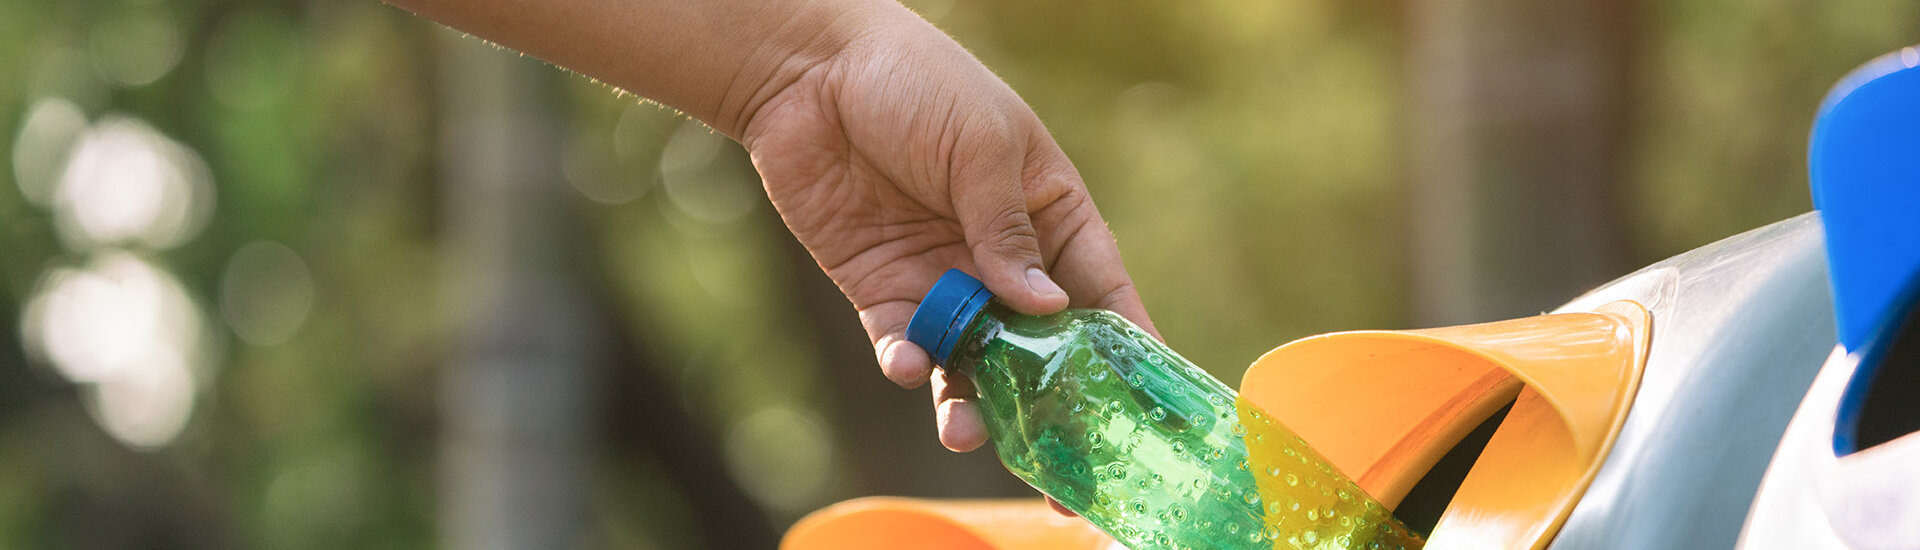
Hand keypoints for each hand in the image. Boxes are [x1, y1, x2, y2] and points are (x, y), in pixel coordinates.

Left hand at [739, 7, 1157, 454]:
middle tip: (1064, 483)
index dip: (1125, 355)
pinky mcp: (884, 291)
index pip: (1101, 295)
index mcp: (1052, 215)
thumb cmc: (917, 84)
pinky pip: (908, 345)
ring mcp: (944, 279)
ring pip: (973, 364)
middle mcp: (1003, 259)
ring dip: (973, 405)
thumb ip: (1008, 231)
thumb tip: (1046, 308)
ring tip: (964, 432)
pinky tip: (908, 363)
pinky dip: (910, 363)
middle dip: (1053, 413)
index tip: (1148, 415)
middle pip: (1040, 351)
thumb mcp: (982, 146)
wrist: (810, 72)